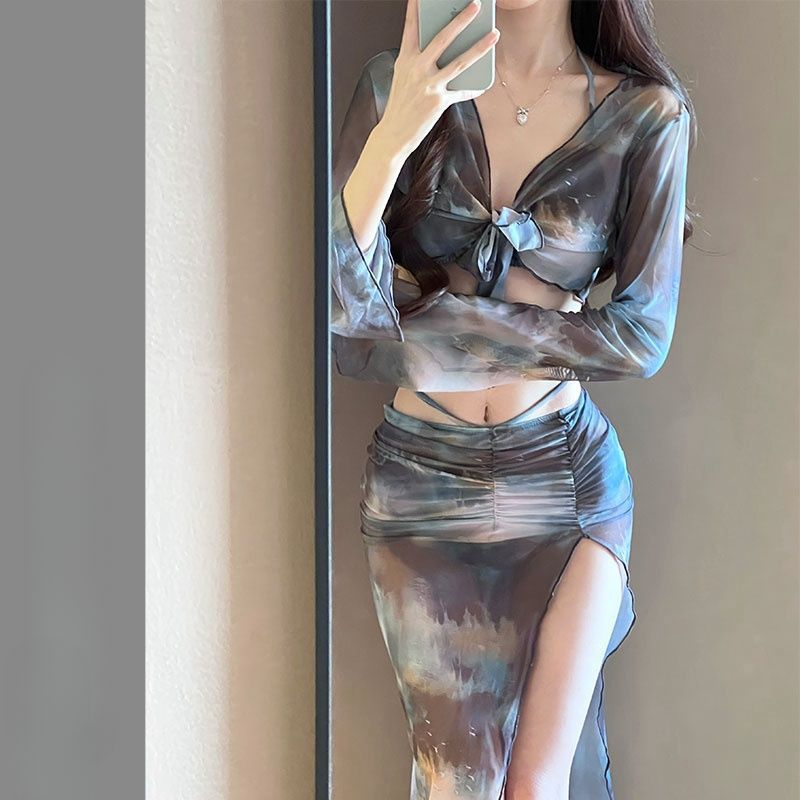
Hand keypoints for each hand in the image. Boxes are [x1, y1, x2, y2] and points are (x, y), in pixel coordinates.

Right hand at [377, 0, 499, 157]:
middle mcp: (416, 69)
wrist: (393, 134)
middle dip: (461, 19)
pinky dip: (473, 88)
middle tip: (475, 5)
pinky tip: (482, 84)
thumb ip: (418, 62)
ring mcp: (428, 85)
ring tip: (494, 34)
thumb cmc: (400, 105)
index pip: (412, 27)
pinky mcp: (439, 102)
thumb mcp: (403, 78)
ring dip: (479, 47)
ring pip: (459, 62)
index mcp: (405, 60)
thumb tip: (442, 51)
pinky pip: (462, 92)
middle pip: (442, 39)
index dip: (417, 8)